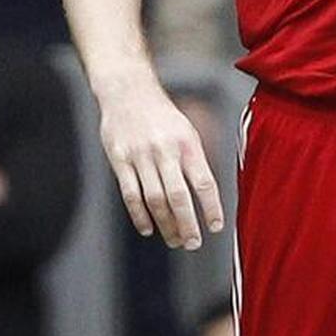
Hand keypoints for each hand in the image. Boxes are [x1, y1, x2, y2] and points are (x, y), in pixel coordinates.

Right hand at [97, 69, 223, 248]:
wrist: (128, 91)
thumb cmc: (162, 117)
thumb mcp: (187, 131)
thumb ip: (196, 162)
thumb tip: (208, 198)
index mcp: (187, 144)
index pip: (204, 182)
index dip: (211, 208)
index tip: (216, 227)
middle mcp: (165, 151)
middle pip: (179, 196)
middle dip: (187, 224)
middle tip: (193, 244)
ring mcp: (140, 156)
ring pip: (155, 199)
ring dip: (166, 225)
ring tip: (174, 240)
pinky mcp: (119, 159)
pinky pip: (130, 194)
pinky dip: (139, 215)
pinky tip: (148, 229)